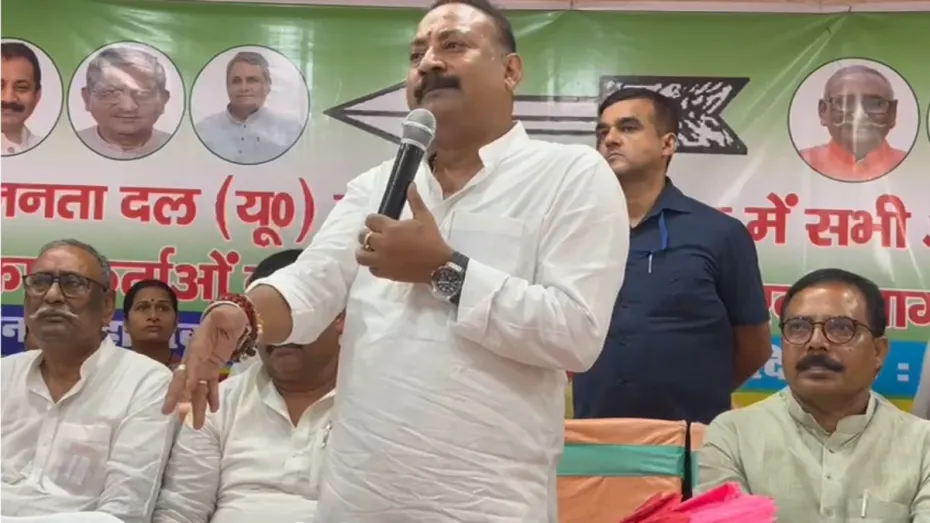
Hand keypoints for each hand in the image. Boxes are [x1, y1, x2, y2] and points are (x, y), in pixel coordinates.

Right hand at [161, 304, 247, 428]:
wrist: (231, 318)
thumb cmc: (226, 315)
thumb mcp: (226, 315)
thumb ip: (223, 317)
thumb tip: (221, 317)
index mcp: (197, 346)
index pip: (191, 364)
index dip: (188, 378)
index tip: (185, 393)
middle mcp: (196, 359)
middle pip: (184, 380)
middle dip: (177, 397)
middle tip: (170, 413)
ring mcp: (204, 365)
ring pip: (197, 389)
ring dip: (196, 406)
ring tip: (196, 425)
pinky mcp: (213, 369)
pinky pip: (210, 386)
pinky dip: (211, 398)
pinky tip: (213, 410)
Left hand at [356, 184, 452, 282]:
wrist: (438, 265)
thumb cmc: (431, 239)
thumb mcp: (424, 217)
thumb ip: (415, 200)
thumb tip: (410, 184)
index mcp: (390, 228)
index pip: (370, 220)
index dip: (374, 220)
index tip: (380, 223)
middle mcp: (382, 243)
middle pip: (362, 236)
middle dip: (368, 234)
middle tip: (377, 235)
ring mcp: (382, 260)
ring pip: (361, 255)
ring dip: (364, 251)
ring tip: (373, 250)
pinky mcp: (386, 273)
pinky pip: (371, 269)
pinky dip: (374, 265)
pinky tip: (381, 261)